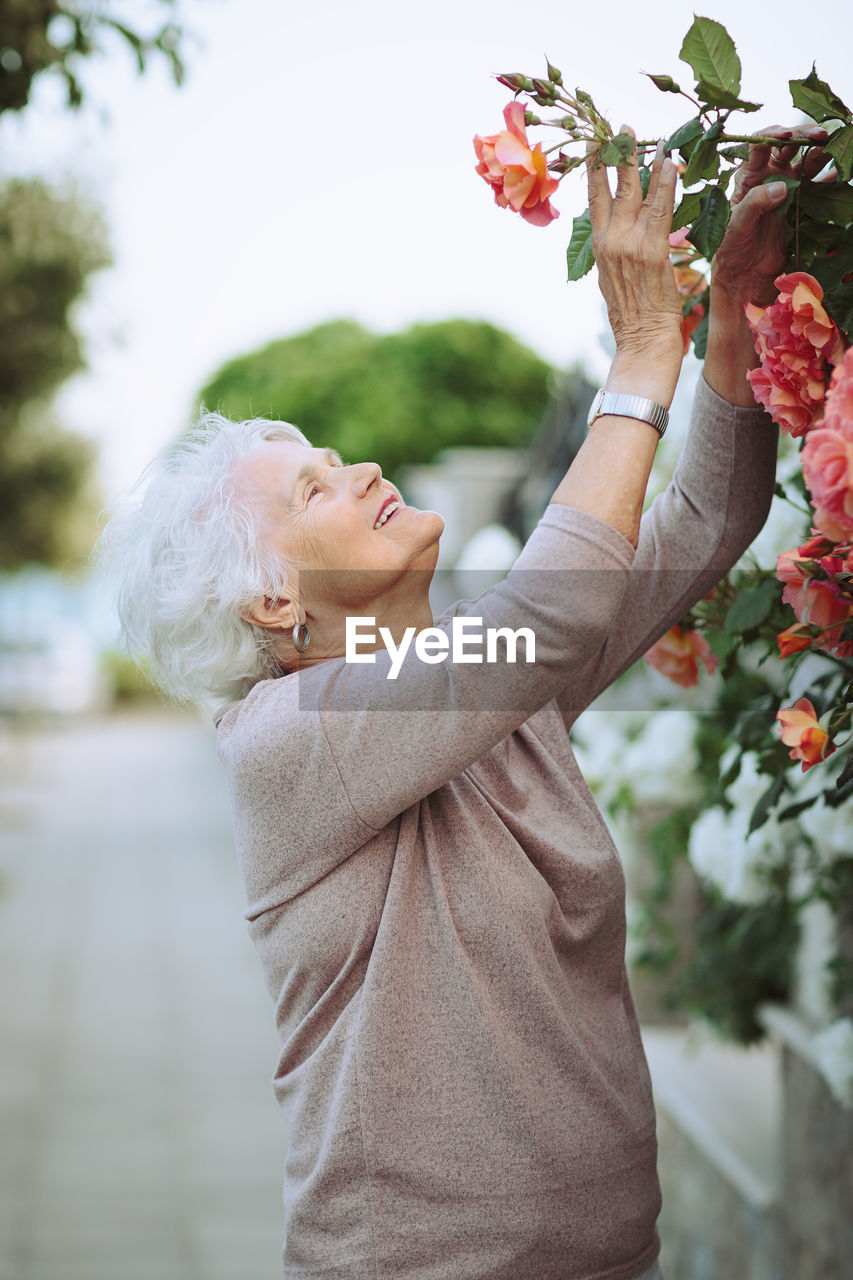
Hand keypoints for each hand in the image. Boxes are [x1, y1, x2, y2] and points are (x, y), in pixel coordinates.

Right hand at [586, 126, 682, 374]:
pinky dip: (665, 183)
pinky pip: (660, 208)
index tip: (594, 144)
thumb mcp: (614, 282)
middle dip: (616, 154)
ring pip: (636, 192)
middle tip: (622, 127)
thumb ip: (616, 255)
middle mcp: (610, 242)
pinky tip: (670, 163)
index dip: (593, 169)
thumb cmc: (634, 318)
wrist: (643, 342)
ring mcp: (629, 245)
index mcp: (600, 248)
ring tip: (654, 137)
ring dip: (645, 160)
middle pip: (611, 188)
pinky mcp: (651, 251)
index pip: (593, 199)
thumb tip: (620, 239)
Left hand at [712, 124, 829, 308]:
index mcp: (748, 175)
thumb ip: (755, 203)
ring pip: (806, 161)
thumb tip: (780, 187)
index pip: (759, 144)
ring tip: (833, 146)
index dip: (773, 134)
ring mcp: (787, 186)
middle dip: (803, 135)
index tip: (787, 133)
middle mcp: (769, 174)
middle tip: (820, 134)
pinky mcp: (801, 201)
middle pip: (787, 146)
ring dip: (819, 151)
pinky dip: (830, 178)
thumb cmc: (733, 246)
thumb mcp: (737, 225)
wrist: (745, 271)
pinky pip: (818, 185)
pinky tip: (840, 173)